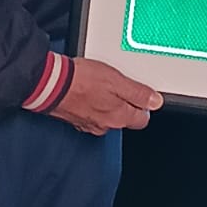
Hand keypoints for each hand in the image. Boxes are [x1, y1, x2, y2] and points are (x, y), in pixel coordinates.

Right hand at [47, 56, 163, 135]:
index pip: (142, 119)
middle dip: (126, 103)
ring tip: (100, 84)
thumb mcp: (117, 81)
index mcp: (119, 118)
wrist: (50, 84)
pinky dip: (92, 104)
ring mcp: (89, 124)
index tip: (140, 92)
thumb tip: (155, 101)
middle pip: (125, 118)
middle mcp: (105, 126)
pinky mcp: (76, 119)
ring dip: (108, 102)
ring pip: (108, 116)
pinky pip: (92, 114)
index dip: (144, 104)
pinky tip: (88, 90)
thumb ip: (138, 93)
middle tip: (118, 84)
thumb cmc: (81, 81)